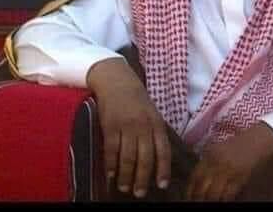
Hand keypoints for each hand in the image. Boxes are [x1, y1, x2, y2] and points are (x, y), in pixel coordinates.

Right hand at [87, 58, 170, 197]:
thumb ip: (155, 133)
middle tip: (139, 193)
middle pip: (145, 158)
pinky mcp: (110, 126)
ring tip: (124, 187)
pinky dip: (110, 165)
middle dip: (142, 179)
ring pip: (128, 157)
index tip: (161, 185)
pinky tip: (109, 175)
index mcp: (156, 124)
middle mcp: (144, 126)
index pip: (163, 150)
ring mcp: (127, 126)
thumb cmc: (136, 99)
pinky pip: (111, 150)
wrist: (116, 80)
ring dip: (126, 176)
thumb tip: (157, 159)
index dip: (163, 169)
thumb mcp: (151, 113)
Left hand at [185, 121, 272, 200]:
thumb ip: (209, 161)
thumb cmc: (241, 143)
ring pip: (213, 194)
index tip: (189, 197)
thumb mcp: (220, 148)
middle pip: (202, 187)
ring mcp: (229, 170)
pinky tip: (223, 201)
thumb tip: (199, 180)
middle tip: (198, 203)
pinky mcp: (241, 177)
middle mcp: (217, 162)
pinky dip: (224, 200)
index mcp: (210, 154)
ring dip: (211, 201)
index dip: (190, 190)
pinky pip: (228, 194)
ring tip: (209, 203)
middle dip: (198, 198)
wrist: (261, 137)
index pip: (195, 177)